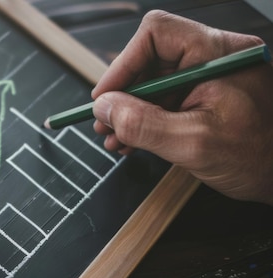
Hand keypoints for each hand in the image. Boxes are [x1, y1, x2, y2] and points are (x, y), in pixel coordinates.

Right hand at [91, 10, 272, 204]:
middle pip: (151, 59)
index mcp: (218, 54)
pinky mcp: (206, 97)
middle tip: (104, 123)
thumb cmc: (261, 158)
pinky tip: (131, 141)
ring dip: (130, 111)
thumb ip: (144, 124)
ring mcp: (210, 77)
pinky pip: (166, 99)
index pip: (156, 35)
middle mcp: (214, 58)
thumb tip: (105, 109)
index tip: (105, 98)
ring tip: (115, 138)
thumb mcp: (194, 143)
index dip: (123, 64)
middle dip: (123, 94)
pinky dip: (145, 119)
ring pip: (153, 82)